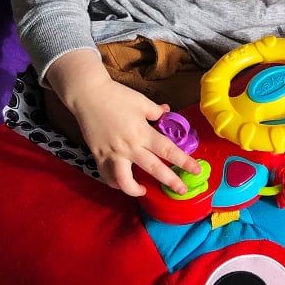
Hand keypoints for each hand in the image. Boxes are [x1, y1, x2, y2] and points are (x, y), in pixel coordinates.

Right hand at [46, 50, 199, 196]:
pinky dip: (115, 183)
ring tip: (144, 191)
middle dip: (171, 182)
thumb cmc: (116, 95)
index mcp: (142, 133)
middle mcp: (129, 147)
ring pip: (125, 181)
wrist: (87, 94)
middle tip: (182, 190)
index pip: (168, 150)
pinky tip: (122, 183)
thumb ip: (156, 111)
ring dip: (136, 190)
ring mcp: (113, 154)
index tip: (196, 170)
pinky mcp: (98, 156)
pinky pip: (107, 176)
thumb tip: (166, 112)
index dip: (184, 162)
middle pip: (154, 169)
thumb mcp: (141, 101)